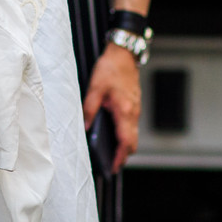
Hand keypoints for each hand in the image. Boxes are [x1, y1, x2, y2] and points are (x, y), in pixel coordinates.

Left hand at [81, 44, 141, 172]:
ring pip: (133, 134)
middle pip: (132, 142)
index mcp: (124, 110)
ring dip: (124, 145)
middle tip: (110, 164)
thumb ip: (89, 108)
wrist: (124, 54)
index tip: (112, 167)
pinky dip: (125, 134)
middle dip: (123, 155)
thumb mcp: (95, 87)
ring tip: (109, 152)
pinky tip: (113, 133)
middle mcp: (133, 112)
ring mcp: (136, 109)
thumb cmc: (110, 68)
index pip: (125, 141)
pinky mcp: (134, 104)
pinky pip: (132, 125)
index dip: (119, 157)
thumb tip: (85, 127)